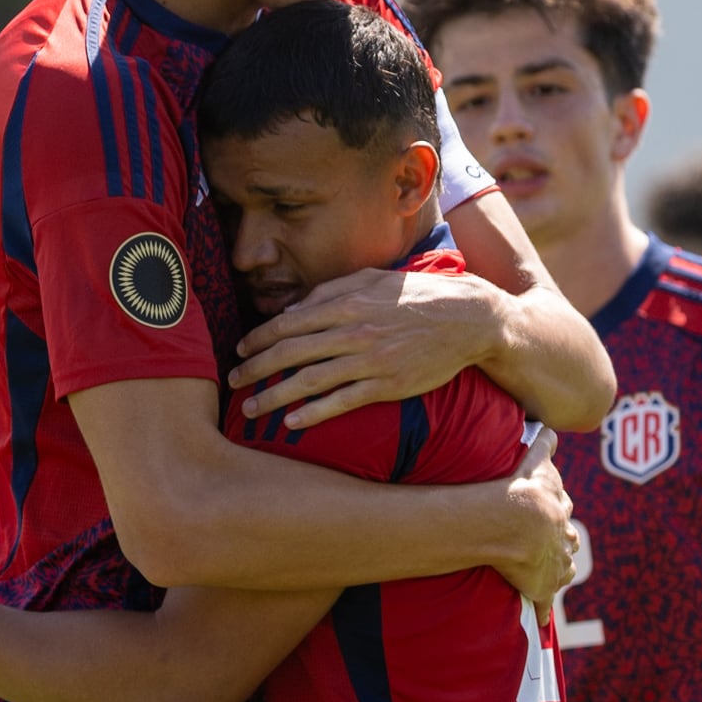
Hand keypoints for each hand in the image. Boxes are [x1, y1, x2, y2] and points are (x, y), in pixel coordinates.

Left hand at [227, 266, 504, 431]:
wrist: (468, 319)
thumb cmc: (419, 295)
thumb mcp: (374, 279)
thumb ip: (332, 291)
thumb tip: (294, 308)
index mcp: (347, 303)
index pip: (289, 322)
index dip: (259, 338)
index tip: (240, 350)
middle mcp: (353, 331)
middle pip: (291, 352)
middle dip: (256, 368)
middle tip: (233, 382)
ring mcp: (369, 360)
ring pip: (310, 379)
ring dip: (274, 395)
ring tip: (251, 408)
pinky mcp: (387, 384)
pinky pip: (342, 401)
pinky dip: (314, 413)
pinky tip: (292, 422)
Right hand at [493, 429, 576, 608]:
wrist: (515, 523)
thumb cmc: (522, 490)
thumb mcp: (535, 461)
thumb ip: (543, 445)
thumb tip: (550, 427)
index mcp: (559, 513)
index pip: (564, 513)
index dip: (559, 514)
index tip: (557, 516)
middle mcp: (561, 541)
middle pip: (568, 545)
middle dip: (563, 546)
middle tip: (556, 549)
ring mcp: (552, 567)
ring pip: (562, 572)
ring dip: (558, 575)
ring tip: (552, 578)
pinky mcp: (540, 589)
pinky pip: (543, 604)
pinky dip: (542, 611)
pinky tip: (540, 620)